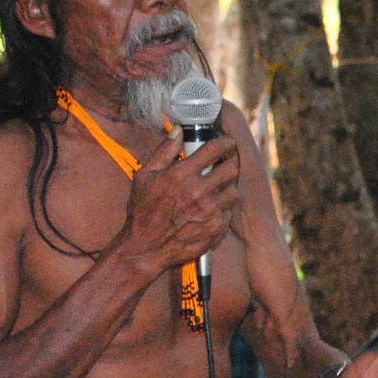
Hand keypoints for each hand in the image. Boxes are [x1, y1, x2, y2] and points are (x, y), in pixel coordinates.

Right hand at [113, 131, 241, 275]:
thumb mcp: (145, 177)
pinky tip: (211, 209)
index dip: (225, 142)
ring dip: (228, 187)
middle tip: (226, 164)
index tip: (227, 142)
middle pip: (231, 168)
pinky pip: (229, 211)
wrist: (147, 247)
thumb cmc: (143, 211)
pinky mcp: (216, 227)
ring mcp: (210, 210)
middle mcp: (199, 191)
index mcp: (181, 175)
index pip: (214, 149)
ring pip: (234, 191)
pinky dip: (223, 208)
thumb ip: (163, 152)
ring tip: (217, 188)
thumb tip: (178, 131)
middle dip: (230, 163)